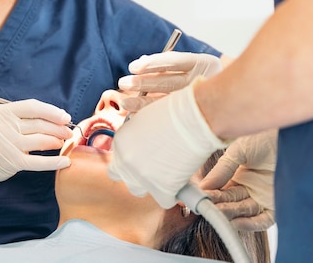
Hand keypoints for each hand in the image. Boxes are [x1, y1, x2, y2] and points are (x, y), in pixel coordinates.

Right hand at [0, 99, 71, 200]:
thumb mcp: (0, 122)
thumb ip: (21, 118)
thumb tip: (56, 117)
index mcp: (0, 112)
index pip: (32, 107)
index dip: (52, 111)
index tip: (65, 117)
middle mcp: (2, 126)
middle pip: (38, 124)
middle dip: (57, 127)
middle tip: (68, 131)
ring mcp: (6, 144)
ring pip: (40, 140)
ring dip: (56, 141)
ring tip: (63, 142)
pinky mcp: (11, 161)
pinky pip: (38, 162)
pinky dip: (53, 162)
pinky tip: (65, 162)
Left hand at [108, 78, 229, 208]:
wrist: (195, 118)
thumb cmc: (175, 112)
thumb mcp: (145, 119)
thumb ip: (135, 135)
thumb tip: (138, 145)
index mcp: (119, 141)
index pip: (117, 159)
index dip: (131, 160)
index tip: (143, 158)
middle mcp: (125, 160)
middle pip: (122, 177)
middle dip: (136, 173)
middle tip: (153, 168)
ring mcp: (141, 176)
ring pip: (138, 190)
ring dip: (150, 184)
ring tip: (166, 174)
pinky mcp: (161, 189)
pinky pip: (164, 200)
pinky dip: (173, 193)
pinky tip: (181, 181)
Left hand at [118, 52, 221, 111]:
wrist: (237, 98)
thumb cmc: (207, 78)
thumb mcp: (192, 65)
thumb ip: (167, 63)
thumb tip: (140, 61)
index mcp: (205, 63)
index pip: (176, 60)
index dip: (154, 63)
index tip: (133, 67)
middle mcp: (206, 80)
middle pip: (169, 81)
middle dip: (143, 83)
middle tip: (123, 83)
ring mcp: (203, 99)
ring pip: (168, 100)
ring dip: (143, 100)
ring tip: (124, 102)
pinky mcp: (200, 113)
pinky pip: (171, 114)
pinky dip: (152, 112)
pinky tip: (137, 113)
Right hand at [199, 130, 276, 230]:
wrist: (292, 135)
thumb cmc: (265, 136)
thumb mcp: (238, 151)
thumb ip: (222, 170)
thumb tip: (204, 187)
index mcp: (238, 174)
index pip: (220, 189)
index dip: (210, 194)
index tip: (199, 198)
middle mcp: (250, 187)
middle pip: (230, 201)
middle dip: (218, 205)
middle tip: (206, 208)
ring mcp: (263, 196)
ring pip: (244, 211)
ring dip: (230, 214)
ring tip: (218, 214)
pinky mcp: (278, 204)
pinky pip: (264, 219)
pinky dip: (251, 223)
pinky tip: (237, 222)